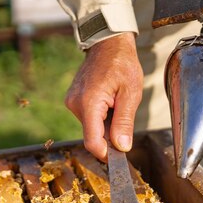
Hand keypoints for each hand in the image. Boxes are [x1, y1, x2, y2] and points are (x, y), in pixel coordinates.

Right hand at [65, 33, 142, 160]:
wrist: (108, 44)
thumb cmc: (122, 64)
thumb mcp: (131, 93)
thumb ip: (125, 122)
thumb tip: (122, 147)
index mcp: (89, 103)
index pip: (93, 142)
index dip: (107, 154)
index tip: (120, 158)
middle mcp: (75, 104)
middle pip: (93, 136)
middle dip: (111, 135)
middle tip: (125, 116)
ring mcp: (72, 102)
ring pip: (92, 128)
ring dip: (107, 124)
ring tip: (118, 103)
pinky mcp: (74, 101)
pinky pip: (89, 118)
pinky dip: (102, 116)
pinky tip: (111, 101)